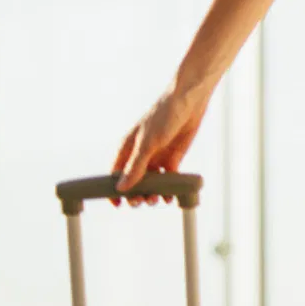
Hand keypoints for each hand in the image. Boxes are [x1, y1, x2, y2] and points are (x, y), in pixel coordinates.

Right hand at [111, 87, 211, 205]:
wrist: (189, 101)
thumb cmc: (164, 115)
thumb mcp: (148, 143)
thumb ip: (136, 166)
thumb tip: (120, 188)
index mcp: (127, 148)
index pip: (115, 173)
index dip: (114, 189)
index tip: (117, 204)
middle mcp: (140, 154)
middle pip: (133, 181)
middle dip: (135, 194)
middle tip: (140, 202)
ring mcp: (156, 157)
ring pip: (151, 182)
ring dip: (151, 193)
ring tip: (155, 200)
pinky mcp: (172, 157)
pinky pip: (168, 178)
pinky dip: (168, 188)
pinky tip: (169, 197)